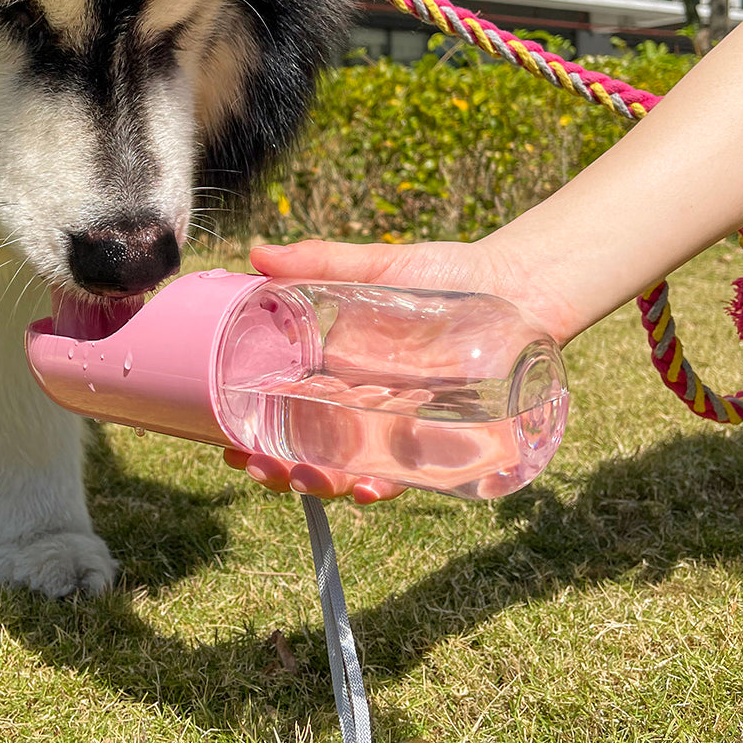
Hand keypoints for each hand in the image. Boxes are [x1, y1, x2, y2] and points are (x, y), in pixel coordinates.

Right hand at [228, 235, 575, 502]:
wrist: (520, 286)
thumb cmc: (447, 273)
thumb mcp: (378, 264)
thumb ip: (321, 262)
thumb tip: (256, 253)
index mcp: (331, 366)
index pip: (277, 408)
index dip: (248, 431)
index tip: (223, 441)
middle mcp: (356, 403)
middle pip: (303, 448)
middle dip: (275, 468)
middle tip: (256, 467)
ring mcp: (394, 424)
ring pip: (344, 468)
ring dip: (318, 483)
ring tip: (303, 480)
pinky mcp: (438, 439)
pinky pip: (405, 475)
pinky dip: (383, 486)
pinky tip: (369, 489)